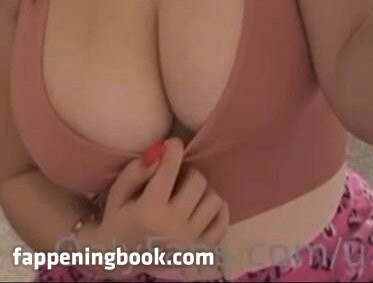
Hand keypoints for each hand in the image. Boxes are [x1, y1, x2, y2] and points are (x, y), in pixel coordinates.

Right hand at [94, 137, 228, 279]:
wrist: (122, 261)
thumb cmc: (118, 223)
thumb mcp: (118, 195)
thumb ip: (135, 172)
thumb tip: (160, 151)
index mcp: (149, 212)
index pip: (170, 169)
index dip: (173, 149)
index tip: (172, 143)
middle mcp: (173, 226)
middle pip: (197, 181)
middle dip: (186, 172)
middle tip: (176, 176)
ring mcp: (190, 240)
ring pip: (213, 199)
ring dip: (202, 191)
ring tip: (187, 194)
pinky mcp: (201, 250)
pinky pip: (222, 223)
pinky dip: (217, 210)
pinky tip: (201, 206)